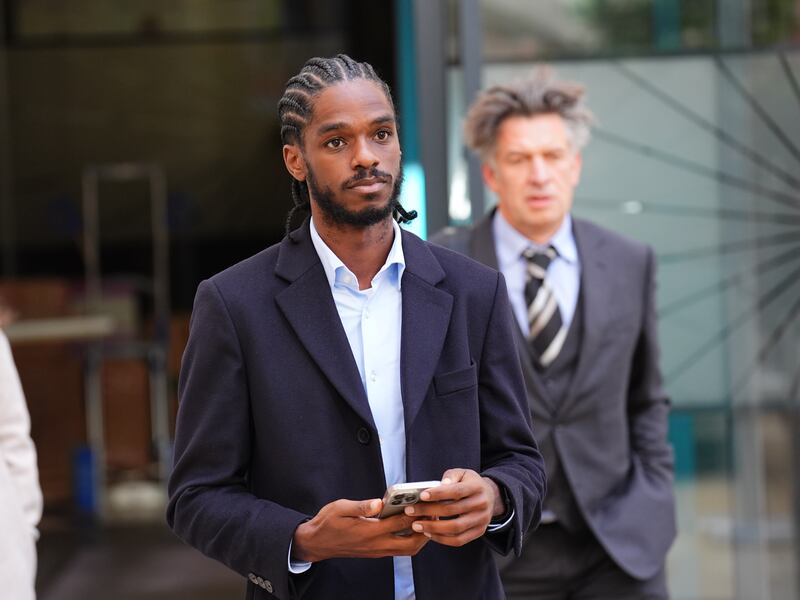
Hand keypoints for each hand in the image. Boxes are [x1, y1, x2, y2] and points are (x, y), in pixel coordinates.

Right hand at [292, 498, 428, 562]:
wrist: (317, 543)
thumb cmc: (328, 523)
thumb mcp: (340, 508)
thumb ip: (361, 506)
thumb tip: (379, 502)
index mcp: (369, 531)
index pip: (400, 522)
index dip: (414, 511)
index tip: (424, 500)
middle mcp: (376, 544)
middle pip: (411, 543)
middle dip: (425, 529)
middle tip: (431, 513)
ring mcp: (377, 550)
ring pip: (407, 549)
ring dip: (419, 537)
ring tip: (425, 520)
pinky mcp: (376, 552)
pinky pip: (399, 550)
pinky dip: (409, 540)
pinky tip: (411, 527)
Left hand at [403, 468, 504, 546]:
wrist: (490, 496)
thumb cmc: (469, 483)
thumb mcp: (462, 473)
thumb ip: (450, 477)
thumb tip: (440, 485)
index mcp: (477, 487)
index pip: (456, 491)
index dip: (438, 493)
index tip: (422, 495)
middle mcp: (482, 505)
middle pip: (452, 510)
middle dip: (429, 511)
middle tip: (410, 511)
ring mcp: (481, 520)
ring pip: (455, 528)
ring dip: (433, 528)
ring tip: (416, 525)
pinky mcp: (478, 532)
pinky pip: (459, 540)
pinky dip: (442, 539)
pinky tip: (429, 533)